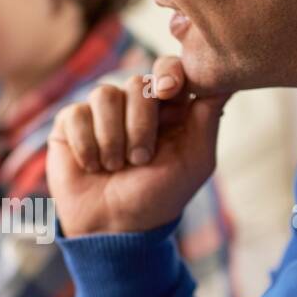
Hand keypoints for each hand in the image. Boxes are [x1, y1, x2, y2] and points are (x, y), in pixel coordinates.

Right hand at [47, 56, 227, 236]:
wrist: (114, 227)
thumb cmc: (158, 196)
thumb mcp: (195, 159)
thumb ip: (208, 116)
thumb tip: (226, 78)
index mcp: (167, 108)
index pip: (169, 69)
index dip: (168, 74)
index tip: (168, 92)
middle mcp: (133, 104)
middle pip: (137, 83)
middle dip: (140, 125)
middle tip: (140, 159)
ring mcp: (100, 111)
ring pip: (104, 94)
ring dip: (112, 138)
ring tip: (115, 167)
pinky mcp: (70, 122)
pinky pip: (76, 113)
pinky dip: (87, 146)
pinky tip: (92, 166)